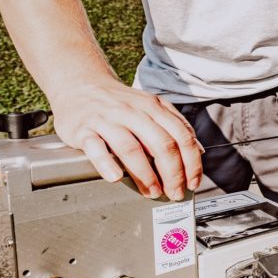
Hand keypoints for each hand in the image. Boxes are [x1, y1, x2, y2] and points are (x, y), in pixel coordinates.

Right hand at [50, 79, 202, 200]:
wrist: (79, 85)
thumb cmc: (119, 103)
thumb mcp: (151, 106)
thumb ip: (175, 125)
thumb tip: (198, 150)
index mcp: (152, 107)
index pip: (181, 136)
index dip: (191, 162)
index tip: (193, 182)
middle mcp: (132, 112)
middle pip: (161, 144)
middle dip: (173, 174)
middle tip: (175, 193)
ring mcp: (106, 120)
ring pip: (131, 148)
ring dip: (145, 175)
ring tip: (152, 192)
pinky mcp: (83, 129)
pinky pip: (96, 148)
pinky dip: (107, 164)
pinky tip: (116, 178)